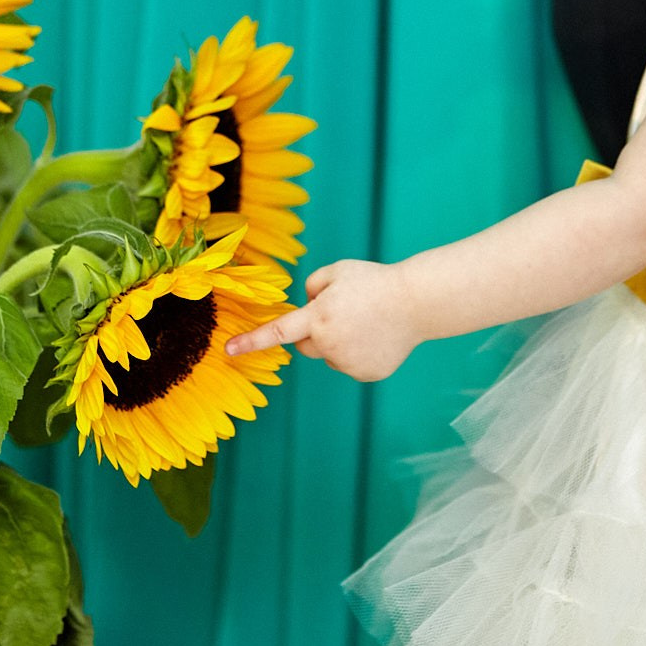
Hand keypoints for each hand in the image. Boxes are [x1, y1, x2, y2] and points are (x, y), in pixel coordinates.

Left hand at [223, 259, 418, 381]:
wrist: (416, 302)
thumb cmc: (374, 281)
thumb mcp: (337, 271)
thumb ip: (312, 286)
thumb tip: (304, 307)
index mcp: (318, 317)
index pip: (278, 331)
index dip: (251, 341)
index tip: (228, 351)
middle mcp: (329, 344)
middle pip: (304, 346)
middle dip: (312, 333)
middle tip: (339, 314)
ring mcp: (348, 363)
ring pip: (330, 356)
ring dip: (338, 342)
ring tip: (366, 322)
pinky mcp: (365, 374)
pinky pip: (350, 365)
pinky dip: (359, 353)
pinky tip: (378, 336)